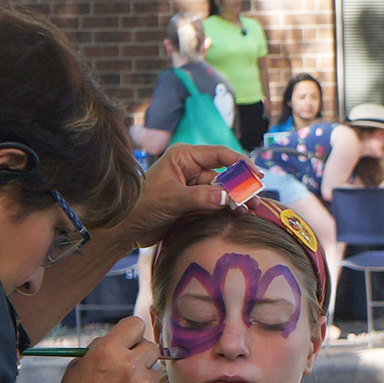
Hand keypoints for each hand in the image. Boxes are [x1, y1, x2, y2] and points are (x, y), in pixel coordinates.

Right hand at [50, 317, 161, 382]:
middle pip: (150, 346)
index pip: (135, 324)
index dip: (131, 333)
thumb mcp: (78, 366)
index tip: (126, 343)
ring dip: (143, 377)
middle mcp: (130, 364)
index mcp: (109, 350)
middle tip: (128, 367)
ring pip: (154, 371)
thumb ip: (100, 349)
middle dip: (140, 354)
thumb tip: (115, 341)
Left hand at [125, 145, 249, 247]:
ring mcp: (191, 186)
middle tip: (257, 200)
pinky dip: (226, 209)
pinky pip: (214, 203)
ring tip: (250, 210)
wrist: (126, 227)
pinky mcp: (191, 202)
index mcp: (184, 156)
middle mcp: (190, 168)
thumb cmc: (142, 206)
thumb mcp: (173, 200)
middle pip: (224, 174)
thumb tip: (227, 197)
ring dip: (236, 200)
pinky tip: (238, 215)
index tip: (257, 175)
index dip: (240, 163)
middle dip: (241, 186)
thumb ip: (201, 198)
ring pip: (221, 190)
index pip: (219, 155)